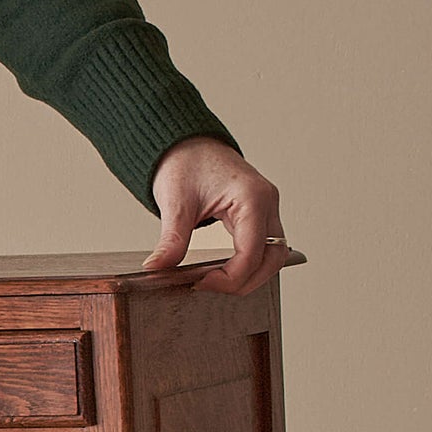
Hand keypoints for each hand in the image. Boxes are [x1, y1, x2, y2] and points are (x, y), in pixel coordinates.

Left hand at [141, 134, 290, 294]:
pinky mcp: (260, 213)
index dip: (229, 279)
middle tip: (210, 288)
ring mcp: (267, 208)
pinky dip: (250, 263)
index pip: (252, 253)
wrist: (187, 143)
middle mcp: (267, 202)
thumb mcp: (176, 203)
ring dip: (251, 275)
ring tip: (216, 282)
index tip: (200, 285)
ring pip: (273, 255)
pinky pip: (265, 246)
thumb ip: (171, 240)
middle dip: (245, 282)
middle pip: (273, 259)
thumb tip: (157, 268)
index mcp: (252, 197)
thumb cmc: (185, 162)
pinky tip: (225, 271)